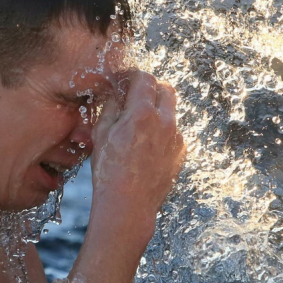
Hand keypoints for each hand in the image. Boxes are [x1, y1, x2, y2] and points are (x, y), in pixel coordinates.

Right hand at [90, 69, 184, 240]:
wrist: (128, 205)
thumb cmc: (109, 172)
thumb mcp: (101, 135)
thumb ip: (111, 108)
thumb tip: (117, 94)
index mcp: (143, 113)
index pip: (145, 78)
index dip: (134, 76)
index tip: (126, 81)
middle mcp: (165, 122)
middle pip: (166, 89)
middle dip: (151, 89)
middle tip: (136, 98)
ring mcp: (176, 139)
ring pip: (171, 113)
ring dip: (157, 112)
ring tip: (138, 130)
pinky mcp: (181, 153)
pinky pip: (174, 134)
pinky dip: (162, 134)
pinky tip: (146, 149)